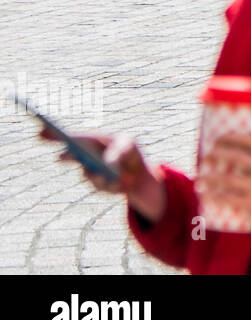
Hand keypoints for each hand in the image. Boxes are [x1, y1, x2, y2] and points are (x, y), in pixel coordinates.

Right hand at [38, 128, 166, 222]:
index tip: (40, 133)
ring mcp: (89, 172)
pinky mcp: (98, 186)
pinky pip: (102, 186)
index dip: (54, 134)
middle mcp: (85, 157)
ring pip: (88, 175)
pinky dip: (113, 184)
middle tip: (66, 155)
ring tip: (112, 176)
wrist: (140, 175)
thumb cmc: (130, 153)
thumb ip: (119, 152)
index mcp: (92, 141)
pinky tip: (123, 182)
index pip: (71, 137)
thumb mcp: (129, 146)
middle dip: (67, 156)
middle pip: (69, 155)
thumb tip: (107, 164)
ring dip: (100, 175)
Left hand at [198, 135, 250, 234]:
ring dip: (209, 178)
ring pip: (228, 180)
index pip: (250, 141)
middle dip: (217, 154)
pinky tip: (205, 195)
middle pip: (237, 157)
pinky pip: (229, 199)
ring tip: (198, 180)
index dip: (231, 137)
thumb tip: (238, 148)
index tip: (218, 138)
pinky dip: (214, 196)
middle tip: (206, 157)